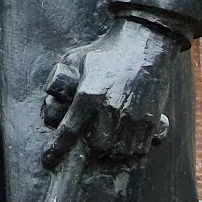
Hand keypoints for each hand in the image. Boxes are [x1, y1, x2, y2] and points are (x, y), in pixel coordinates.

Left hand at [41, 19, 172, 167]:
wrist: (145, 40)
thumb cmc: (106, 51)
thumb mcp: (75, 60)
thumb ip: (60, 83)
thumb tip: (51, 105)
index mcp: (89, 94)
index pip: (68, 131)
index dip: (56, 150)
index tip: (49, 161)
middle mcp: (111, 108)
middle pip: (97, 147)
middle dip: (89, 153)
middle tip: (85, 149)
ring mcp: (134, 115)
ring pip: (120, 152)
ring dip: (110, 154)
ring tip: (106, 147)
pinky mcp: (152, 119)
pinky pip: (141, 149)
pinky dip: (131, 152)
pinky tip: (124, 144)